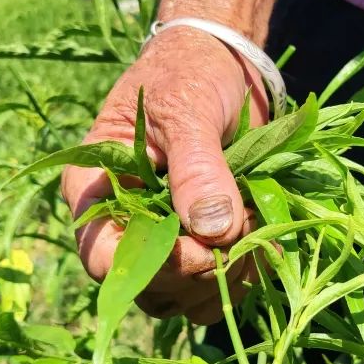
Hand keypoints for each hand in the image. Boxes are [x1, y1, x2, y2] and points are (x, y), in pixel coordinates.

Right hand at [61, 26, 269, 324]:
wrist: (223, 63)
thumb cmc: (189, 74)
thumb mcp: (187, 111)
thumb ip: (196, 168)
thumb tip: (212, 230)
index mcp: (97, 191)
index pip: (102, 257)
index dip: (149, 265)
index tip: (199, 248)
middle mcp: (125, 225)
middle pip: (148, 288)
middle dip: (198, 272)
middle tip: (240, 229)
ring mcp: (166, 241)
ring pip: (184, 299)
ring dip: (226, 279)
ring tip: (255, 227)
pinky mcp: (204, 245)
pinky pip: (218, 289)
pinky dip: (246, 275)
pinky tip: (266, 238)